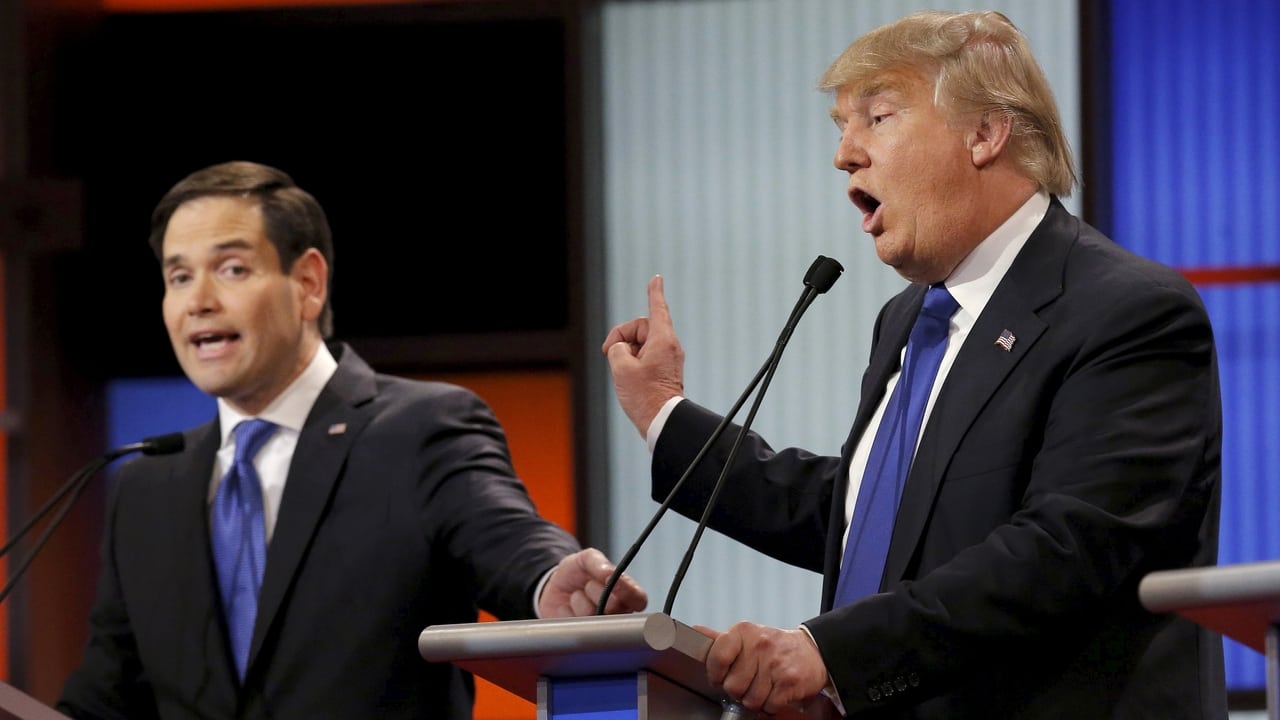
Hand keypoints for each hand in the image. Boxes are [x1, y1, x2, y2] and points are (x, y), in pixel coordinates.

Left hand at [538, 548, 648, 617]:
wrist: (553, 587)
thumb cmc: (577, 574)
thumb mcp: (586, 559)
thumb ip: (598, 562)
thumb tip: (609, 573)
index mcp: (625, 594)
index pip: (639, 599)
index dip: (628, 592)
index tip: (613, 582)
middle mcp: (616, 613)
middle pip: (615, 609)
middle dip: (598, 593)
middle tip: (588, 585)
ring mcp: (599, 627)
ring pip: (592, 616)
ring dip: (579, 601)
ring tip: (576, 595)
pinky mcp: (581, 636)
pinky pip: (574, 625)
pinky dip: (566, 612)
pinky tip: (567, 608)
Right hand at [602, 275, 685, 436]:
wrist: (662, 421)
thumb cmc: (644, 396)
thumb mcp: (620, 367)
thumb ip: (616, 348)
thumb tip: (622, 349)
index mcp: (663, 340)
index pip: (657, 308)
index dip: (654, 292)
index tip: (656, 279)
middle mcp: (670, 346)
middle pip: (641, 327)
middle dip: (623, 336)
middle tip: (608, 353)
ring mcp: (669, 358)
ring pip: (642, 343)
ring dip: (627, 352)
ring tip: (623, 373)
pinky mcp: (666, 370)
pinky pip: (646, 356)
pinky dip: (634, 360)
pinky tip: (628, 377)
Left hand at [695, 622, 829, 714]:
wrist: (812, 651)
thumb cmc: (775, 646)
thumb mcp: (747, 636)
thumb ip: (720, 639)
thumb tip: (694, 631)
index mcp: (744, 632)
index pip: (717, 658)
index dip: (715, 674)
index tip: (721, 677)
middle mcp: (760, 645)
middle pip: (732, 686)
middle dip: (739, 690)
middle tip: (749, 682)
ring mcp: (775, 663)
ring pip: (750, 700)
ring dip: (755, 700)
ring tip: (763, 687)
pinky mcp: (789, 681)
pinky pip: (769, 706)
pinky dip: (771, 706)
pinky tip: (775, 693)